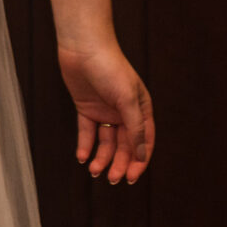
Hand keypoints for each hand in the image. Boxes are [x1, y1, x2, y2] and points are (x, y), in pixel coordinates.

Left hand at [60, 40, 153, 184]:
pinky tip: (82, 157)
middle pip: (124, 145)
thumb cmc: (111, 68)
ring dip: (102, 158)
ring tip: (94, 171)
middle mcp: (124, 113)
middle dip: (119, 163)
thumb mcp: (127, 99)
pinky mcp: (86, 108)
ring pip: (106, 142)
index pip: (144, 142)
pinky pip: (87, 132)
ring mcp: (105, 111)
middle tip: (112, 179)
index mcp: (141, 109)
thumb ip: (135, 128)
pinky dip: (85, 145)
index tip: (131, 178)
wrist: (83, 47)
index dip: (139, 161)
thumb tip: (141, 155)